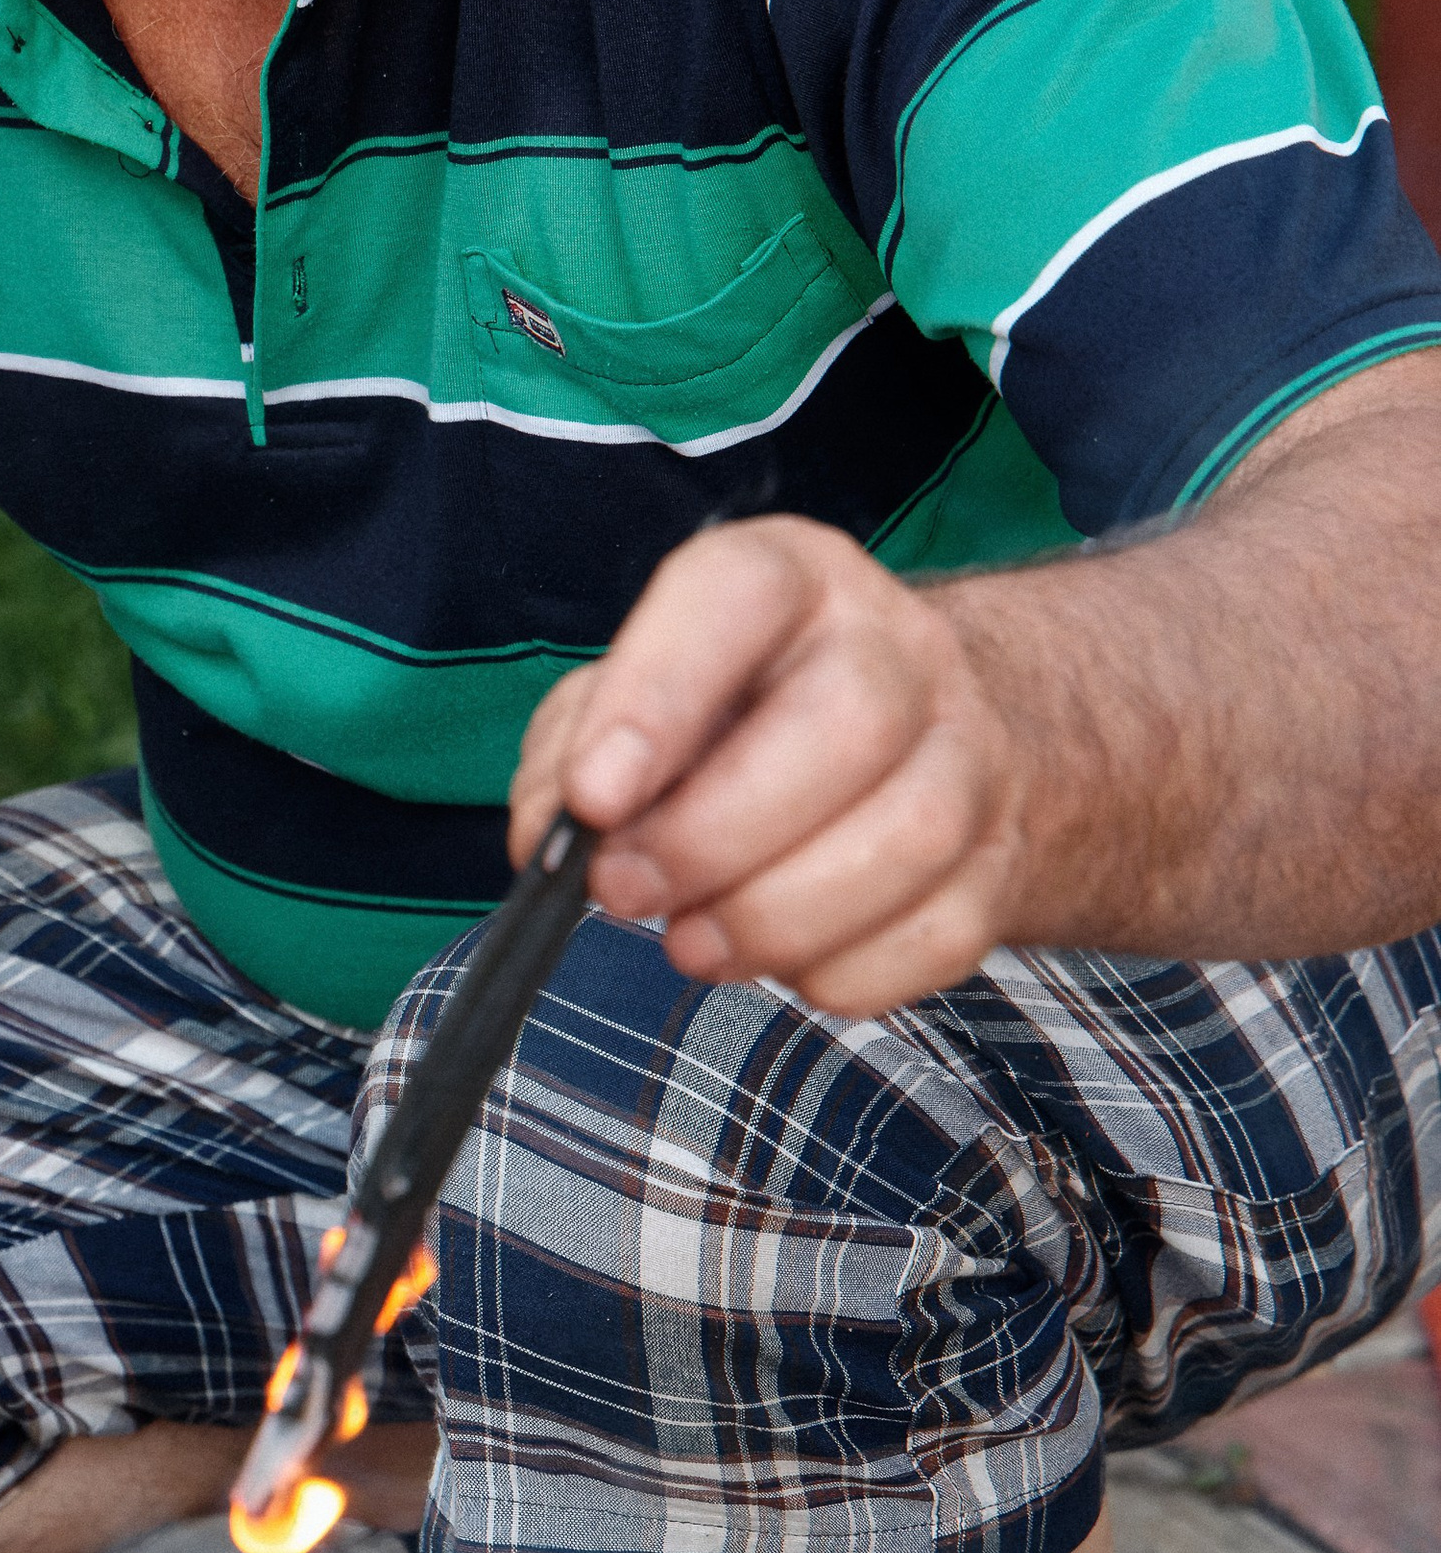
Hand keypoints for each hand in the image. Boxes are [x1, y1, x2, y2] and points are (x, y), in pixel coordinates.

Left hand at [508, 517, 1027, 1017]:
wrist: (916, 740)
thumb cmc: (739, 717)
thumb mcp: (633, 695)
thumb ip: (570, 752)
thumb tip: (551, 842)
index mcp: (792, 579)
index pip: (741, 593)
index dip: (660, 696)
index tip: (593, 798)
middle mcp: (899, 647)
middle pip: (849, 722)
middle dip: (717, 833)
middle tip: (624, 892)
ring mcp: (970, 751)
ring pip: (913, 835)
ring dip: (777, 917)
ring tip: (690, 945)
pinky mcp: (1001, 859)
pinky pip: (944, 931)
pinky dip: (847, 973)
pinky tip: (783, 965)